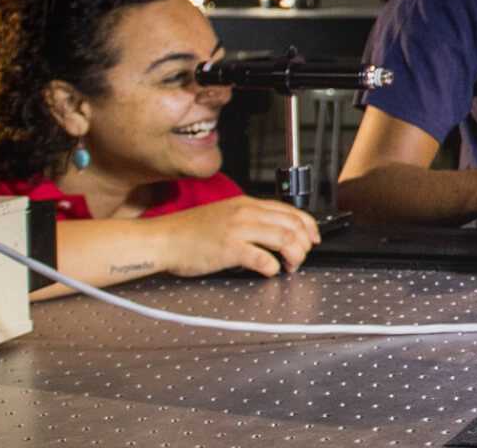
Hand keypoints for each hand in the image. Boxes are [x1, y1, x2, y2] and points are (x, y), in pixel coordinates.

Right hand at [153, 197, 322, 277]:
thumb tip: (274, 234)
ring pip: (284, 238)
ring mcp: (237, 230)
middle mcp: (245, 213)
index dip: (309, 226)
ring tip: (289, 266)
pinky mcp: (229, 248)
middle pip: (292, 225)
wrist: (162, 239)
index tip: (314, 239)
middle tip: (300, 258)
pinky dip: (273, 267)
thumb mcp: (224, 216)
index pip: (290, 210)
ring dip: (294, 256)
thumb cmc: (188, 233)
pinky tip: (270, 271)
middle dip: (304, 244)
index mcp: (246, 204)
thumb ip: (249, 221)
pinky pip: (263, 258)